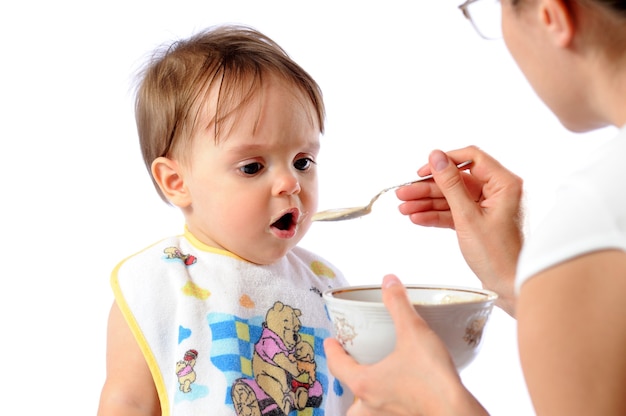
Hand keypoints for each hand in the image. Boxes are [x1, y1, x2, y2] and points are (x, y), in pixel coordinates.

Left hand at [324, 274, 487, 415]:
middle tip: (353, 361)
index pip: (337, 365)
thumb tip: (389, 281)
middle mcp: (371, 405)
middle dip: (349, 377)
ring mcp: (388, 415)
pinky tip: (401, 391)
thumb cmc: (433, 378)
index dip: (332, 351)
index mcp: (364, 383)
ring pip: (365, 409)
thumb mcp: (414, 332)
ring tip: (376, 378)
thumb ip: (398, 304)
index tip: (330, 342)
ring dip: (366, 395)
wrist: (458, 413)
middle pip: (349, 392)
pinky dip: (388, 403)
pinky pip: (386, 411)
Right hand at [396, 147, 522, 314]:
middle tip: (403, 193)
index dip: (444, 162)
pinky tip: (417, 218)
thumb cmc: (498, 256)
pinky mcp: (480, 223)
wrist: (510, 289)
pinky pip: (455, 213)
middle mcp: (499, 192)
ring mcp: (489, 208)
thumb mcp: (467, 217)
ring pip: (452, 198)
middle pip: (456, 180)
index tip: (422, 171)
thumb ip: (450, 184)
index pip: (471, 158)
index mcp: (505, 184)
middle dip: (428, 188)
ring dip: (427, 203)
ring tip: (404, 209)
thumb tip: (436, 156)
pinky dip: (436, 216)